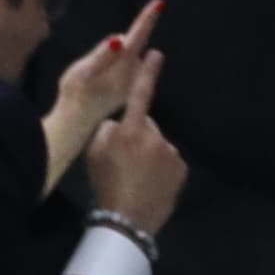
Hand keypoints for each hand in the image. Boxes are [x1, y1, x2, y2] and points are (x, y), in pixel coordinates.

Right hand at [50, 0, 162, 142]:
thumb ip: (101, 55)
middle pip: (134, 45)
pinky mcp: (128, 87)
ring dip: (118, 56)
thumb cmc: (75, 95)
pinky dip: (117, 64)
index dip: (146, 19)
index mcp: (122, 66)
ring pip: (128, 55)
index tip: (160, 3)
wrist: (77, 122)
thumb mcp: (81, 72)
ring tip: (94, 75)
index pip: (137, 37)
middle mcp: (132, 73)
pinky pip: (126, 65)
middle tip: (100, 63)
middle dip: (124, 41)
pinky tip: (101, 80)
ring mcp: (132, 81)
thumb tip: (119, 39)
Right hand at [80, 52, 184, 231]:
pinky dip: (160, 167)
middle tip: (125, 158)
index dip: (147, 73)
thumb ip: (108, 128)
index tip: (156, 54)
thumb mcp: (94, 150)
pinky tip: (149, 181)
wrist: (127, 219)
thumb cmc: (106, 182)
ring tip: (136, 174)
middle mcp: (155, 136)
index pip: (140, 93)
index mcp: (130, 128)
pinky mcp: (181, 169)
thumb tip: (119, 122)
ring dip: (149, 152)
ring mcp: (171, 153)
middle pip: (146, 125)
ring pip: (158, 144)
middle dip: (138, 133)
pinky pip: (168, 160)